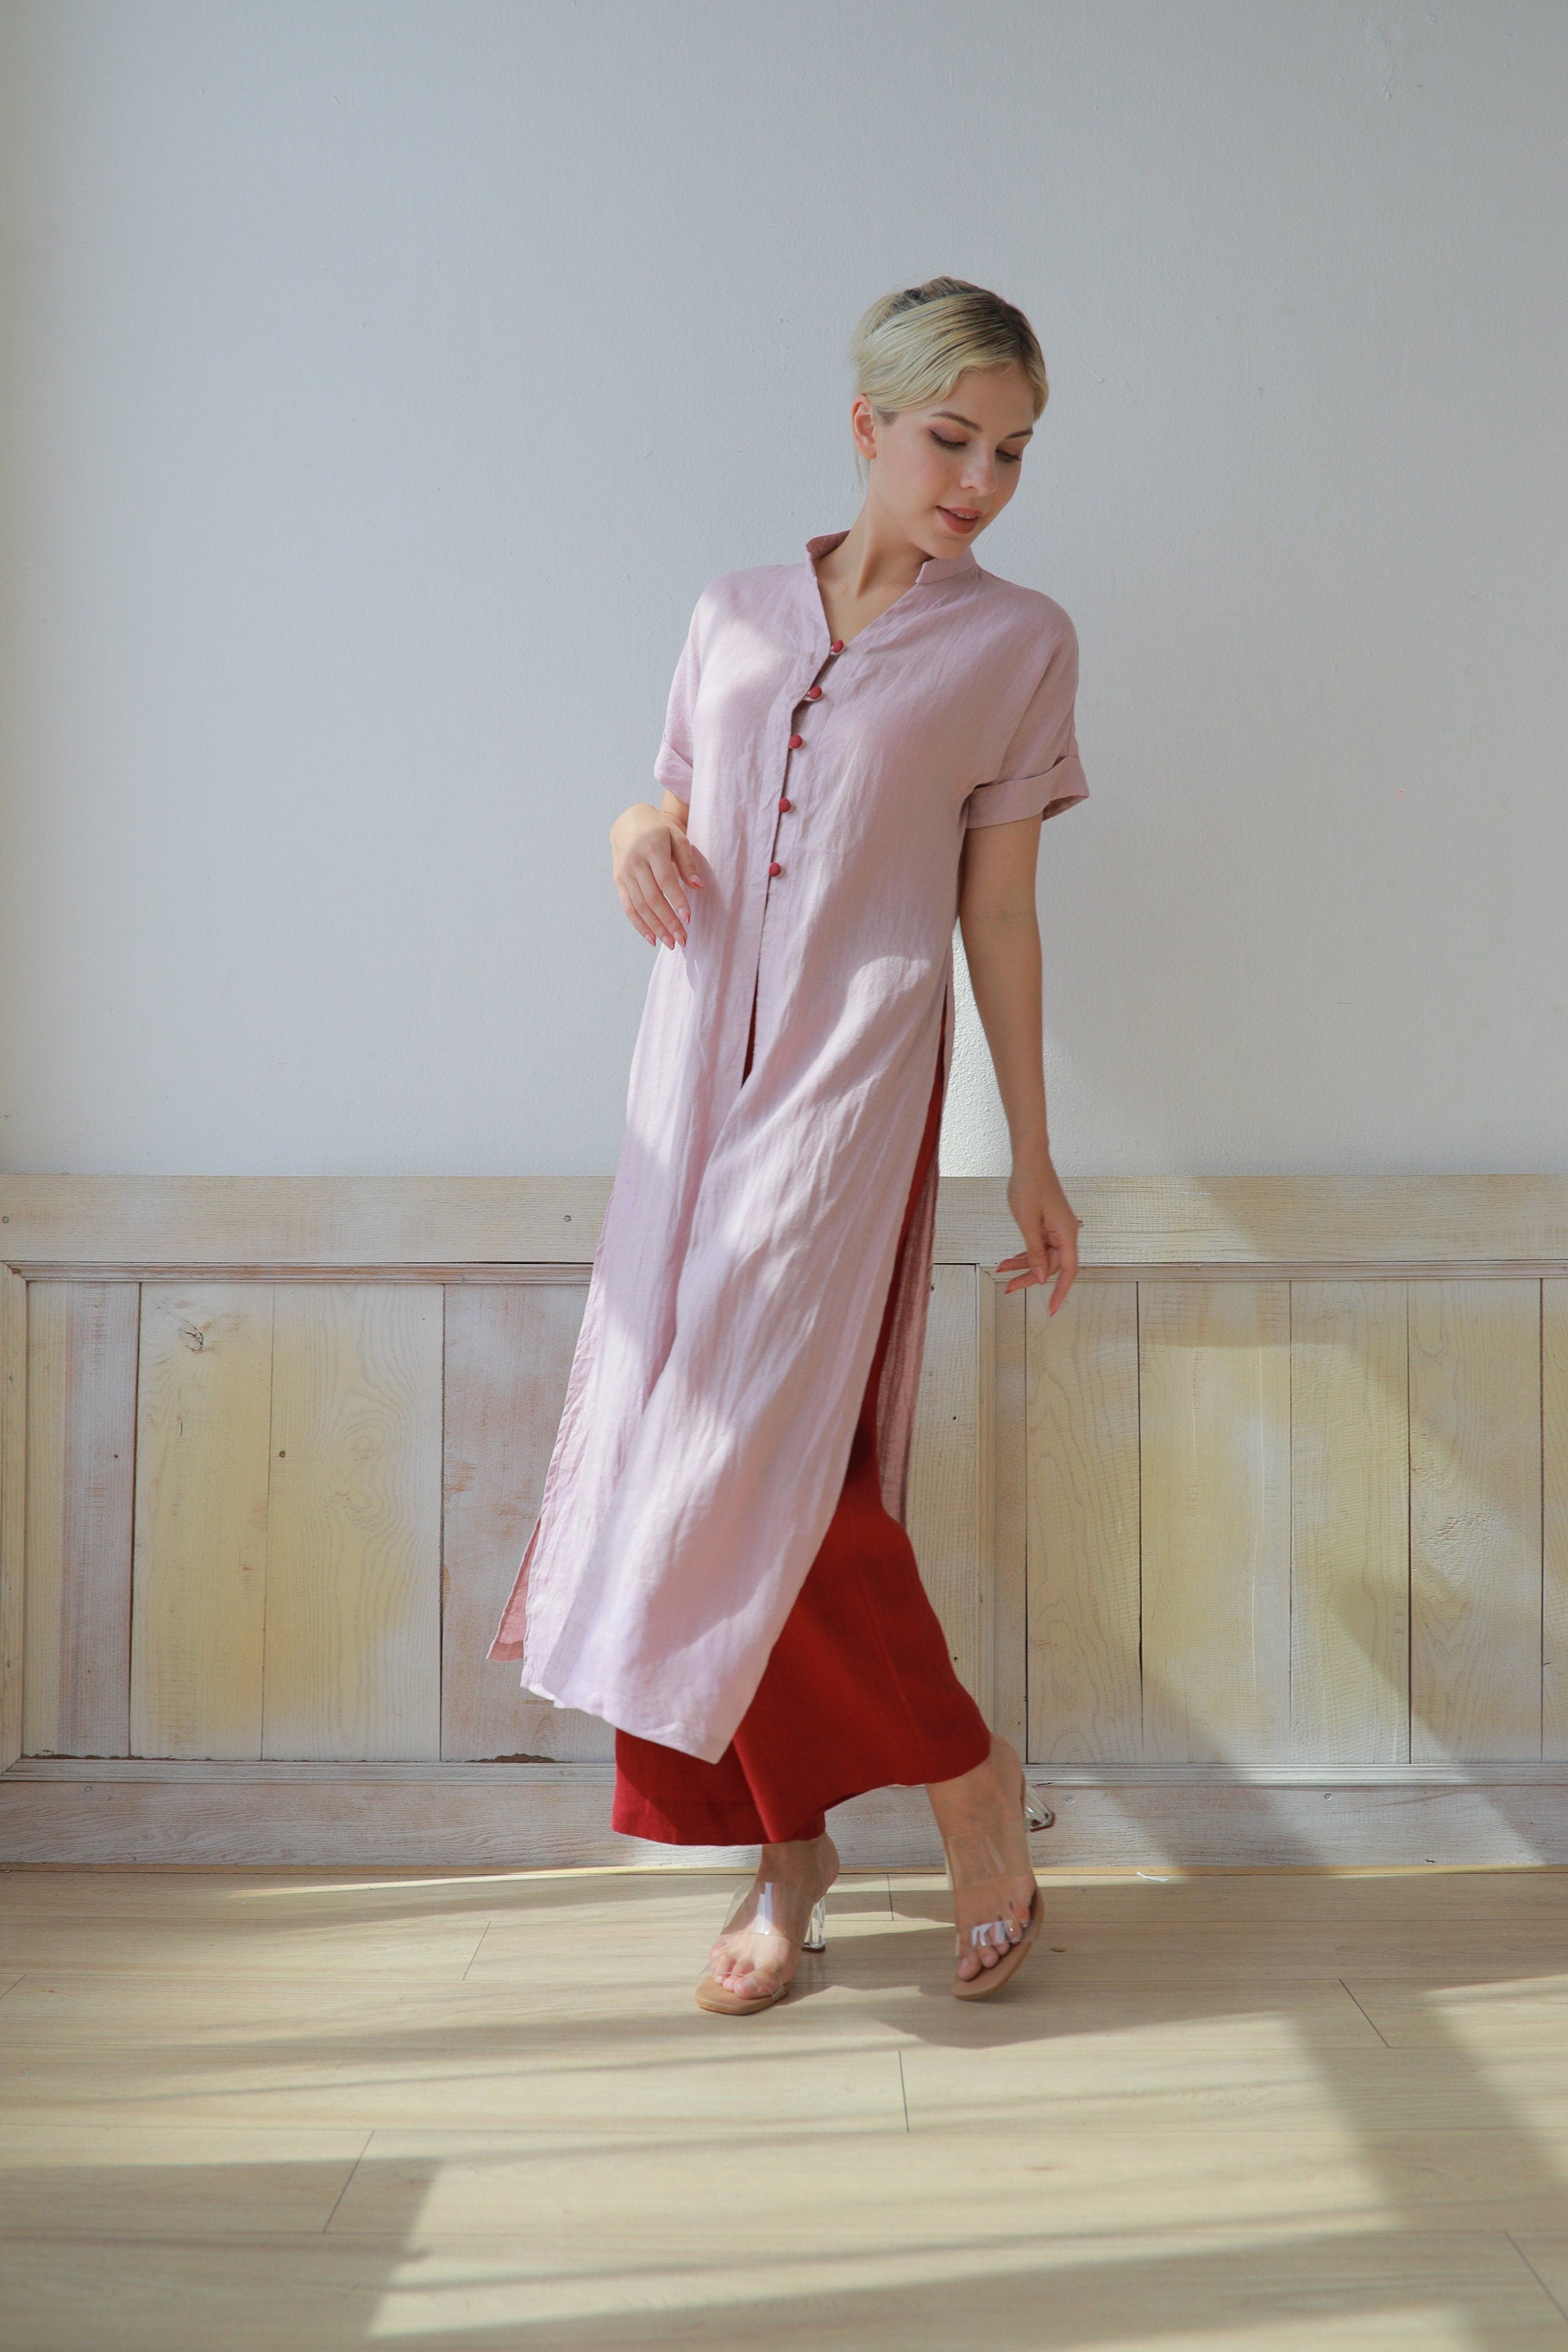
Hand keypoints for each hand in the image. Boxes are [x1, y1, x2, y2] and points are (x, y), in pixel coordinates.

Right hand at [610, 802, 703, 948]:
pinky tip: (652, 938)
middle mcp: (635, 862)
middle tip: (683, 940)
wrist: (629, 821)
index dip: (676, 900)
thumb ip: (688, 861)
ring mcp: (624, 873)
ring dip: (656, 928)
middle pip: (652, 898)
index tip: (688, 919)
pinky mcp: (618, 881)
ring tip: (671, 943)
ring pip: (640, 906)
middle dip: (668, 922)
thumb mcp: (677, 837)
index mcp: (652, 848)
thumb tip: (698, 887)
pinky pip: (628, 907)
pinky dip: (640, 925)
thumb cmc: (660, 830)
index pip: (665, 880)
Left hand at [996, 1146, 1081, 1313]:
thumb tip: (1041, 1277)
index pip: (1068, 1270)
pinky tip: (1009, 1260)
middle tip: (1008, 1289)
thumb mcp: (1027, 1223)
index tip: (1052, 1309)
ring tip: (1002, 1271)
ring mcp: (1058, 1228)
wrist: (1030, 1160)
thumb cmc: (1029, 1185)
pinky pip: (1040, 1244)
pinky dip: (1025, 1252)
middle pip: (1052, 1265)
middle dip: (1029, 1277)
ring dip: (1024, 1265)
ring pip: (1043, 1255)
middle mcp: (1066, 1232)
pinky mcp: (1049, 1223)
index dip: (1060, 1291)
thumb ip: (1034, 1252)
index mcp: (1067, 1233)